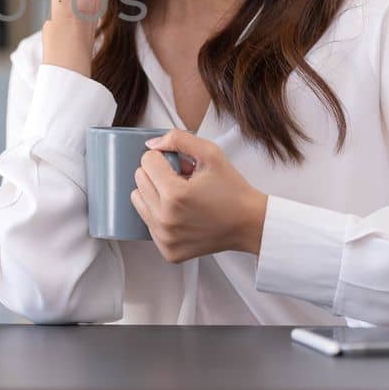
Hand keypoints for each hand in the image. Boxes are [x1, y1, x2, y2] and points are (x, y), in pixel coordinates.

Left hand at [130, 129, 268, 263]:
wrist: (249, 223)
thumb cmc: (232, 189)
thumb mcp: (210, 153)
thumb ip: (178, 139)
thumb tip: (151, 144)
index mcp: (175, 194)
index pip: (146, 162)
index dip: (164, 158)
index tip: (181, 166)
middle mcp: (166, 219)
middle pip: (139, 181)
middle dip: (158, 175)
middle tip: (183, 181)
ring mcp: (166, 238)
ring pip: (139, 201)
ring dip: (155, 194)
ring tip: (181, 197)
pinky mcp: (168, 250)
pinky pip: (148, 223)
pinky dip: (161, 215)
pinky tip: (182, 214)